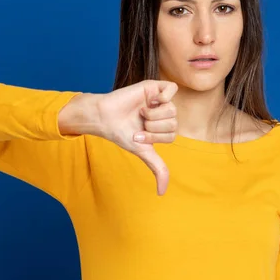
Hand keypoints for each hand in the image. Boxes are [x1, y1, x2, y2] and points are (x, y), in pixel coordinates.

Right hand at [96, 80, 178, 195]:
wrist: (105, 118)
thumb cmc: (122, 133)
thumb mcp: (143, 152)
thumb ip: (157, 169)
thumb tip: (162, 193)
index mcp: (163, 127)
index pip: (172, 134)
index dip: (156, 137)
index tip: (139, 135)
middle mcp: (163, 113)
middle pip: (174, 122)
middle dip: (154, 127)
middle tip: (140, 124)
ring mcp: (159, 99)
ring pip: (172, 109)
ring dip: (154, 114)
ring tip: (141, 112)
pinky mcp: (154, 87)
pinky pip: (172, 88)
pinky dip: (164, 97)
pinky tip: (152, 101)